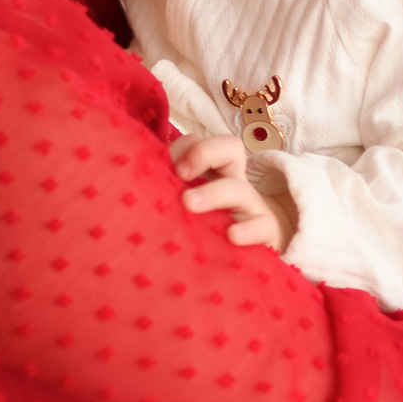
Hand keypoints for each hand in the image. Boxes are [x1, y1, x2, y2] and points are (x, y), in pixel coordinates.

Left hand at [171, 133, 285, 248]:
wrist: (252, 259)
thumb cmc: (211, 228)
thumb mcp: (189, 205)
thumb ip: (168, 190)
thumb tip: (136, 182)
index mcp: (214, 173)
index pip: (203, 142)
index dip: (187, 146)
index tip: (167, 165)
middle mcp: (233, 183)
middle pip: (230, 149)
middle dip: (204, 153)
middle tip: (180, 173)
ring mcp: (251, 207)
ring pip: (239, 189)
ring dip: (213, 193)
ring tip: (189, 203)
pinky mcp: (266, 233)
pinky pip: (262, 226)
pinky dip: (248, 230)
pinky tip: (232, 236)